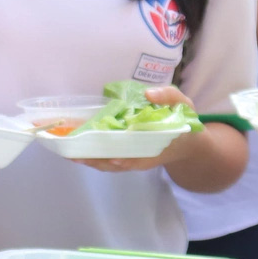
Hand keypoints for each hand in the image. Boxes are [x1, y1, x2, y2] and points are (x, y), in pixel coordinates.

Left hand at [77, 86, 197, 174]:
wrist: (188, 141)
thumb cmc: (184, 121)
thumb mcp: (183, 104)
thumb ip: (169, 97)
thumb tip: (148, 94)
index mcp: (158, 145)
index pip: (139, 157)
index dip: (125, 159)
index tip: (112, 159)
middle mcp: (143, 156)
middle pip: (118, 163)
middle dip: (98, 160)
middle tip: (75, 155)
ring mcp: (134, 158)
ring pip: (110, 164)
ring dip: (91, 160)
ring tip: (69, 154)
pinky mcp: (128, 156)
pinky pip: (109, 160)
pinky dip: (94, 158)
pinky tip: (77, 152)